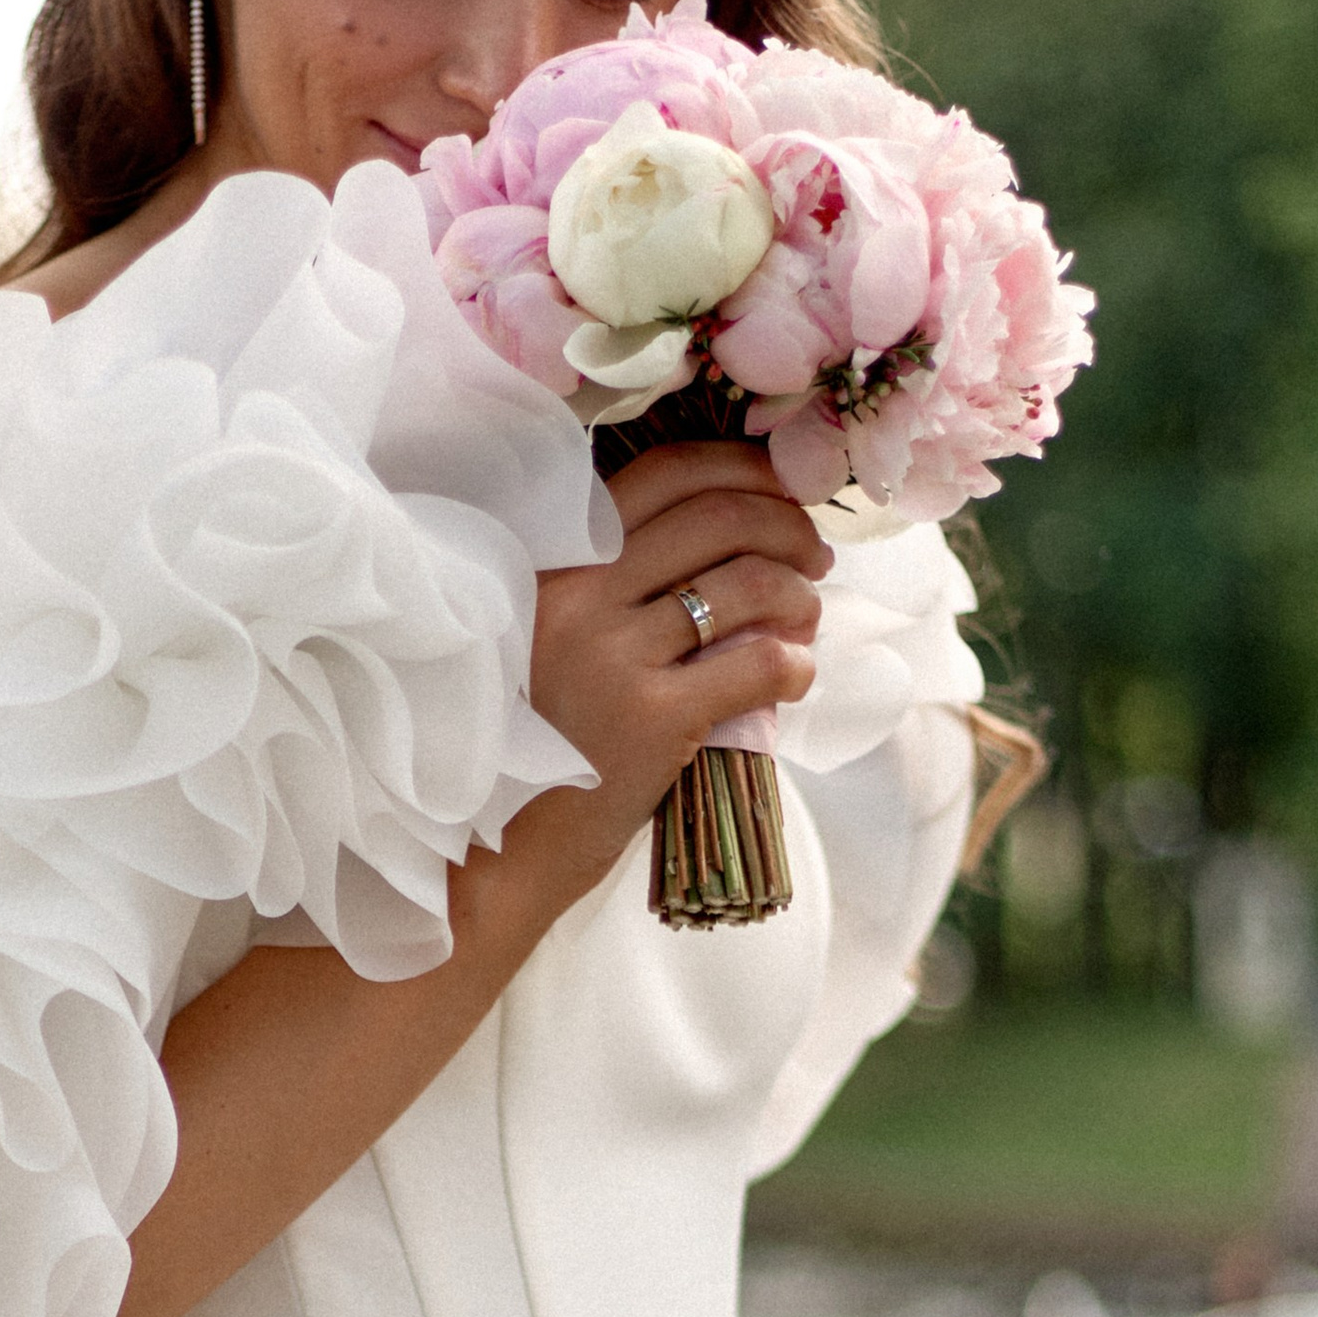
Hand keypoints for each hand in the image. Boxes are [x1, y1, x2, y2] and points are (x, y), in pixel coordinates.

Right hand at [517, 439, 826, 901]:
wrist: (501, 845)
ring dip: (800, 597)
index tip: (784, 492)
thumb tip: (733, 532)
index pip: (662, 475)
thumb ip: (615, 582)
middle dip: (789, 527)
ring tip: (806, 621)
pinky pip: (757, 664)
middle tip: (816, 559)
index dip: (742, 471)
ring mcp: (612, 656)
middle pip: (717, 519)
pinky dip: (795, 664)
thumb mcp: (554, 636)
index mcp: (553, 563)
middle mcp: (577, 595)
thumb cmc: (537, 739)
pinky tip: (797, 677)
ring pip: (747, 585)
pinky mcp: (650, 718)